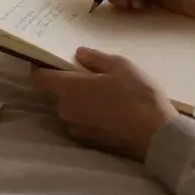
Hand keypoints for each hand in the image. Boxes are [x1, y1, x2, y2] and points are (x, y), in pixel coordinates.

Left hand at [32, 47, 176, 160]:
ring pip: (72, 108)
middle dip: (71, 84)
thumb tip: (79, 54)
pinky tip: (112, 111)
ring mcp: (76, 128)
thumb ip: (95, 58)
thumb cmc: (137, 95)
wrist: (155, 135)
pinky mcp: (88, 141)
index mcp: (69, 89)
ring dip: (83, 100)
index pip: (39, 78)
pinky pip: (83, 122)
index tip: (53, 61)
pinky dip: (91, 115)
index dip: (42, 68)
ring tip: (108, 95)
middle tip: (94, 76)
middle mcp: (66, 110)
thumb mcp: (120, 66)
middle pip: (59, 93)